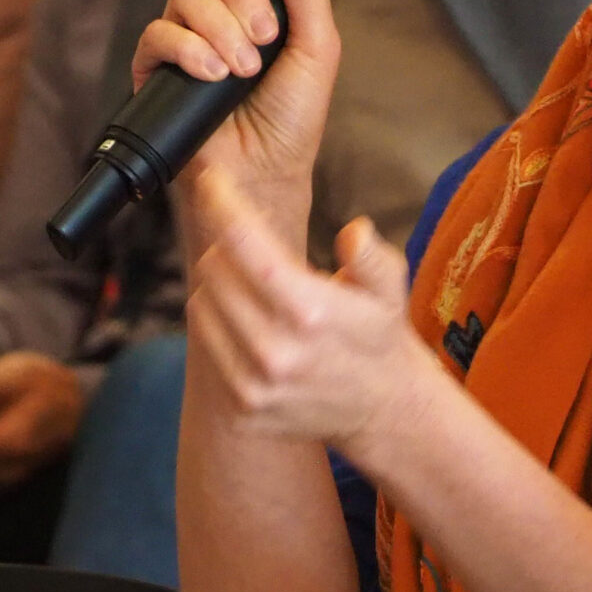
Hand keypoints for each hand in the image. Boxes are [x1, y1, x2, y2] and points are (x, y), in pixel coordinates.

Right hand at [137, 0, 343, 245]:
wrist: (264, 173)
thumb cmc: (291, 118)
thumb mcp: (320, 50)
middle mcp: (220, 6)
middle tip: (266, 37)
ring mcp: (186, 33)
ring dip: (221, 29)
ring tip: (243, 70)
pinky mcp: (156, 65)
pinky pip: (158, 32)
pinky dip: (189, 49)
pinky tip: (213, 75)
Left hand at [184, 163, 440, 459]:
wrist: (381, 409)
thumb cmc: (378, 336)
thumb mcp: (389, 289)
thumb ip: (370, 258)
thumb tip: (353, 232)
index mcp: (310, 312)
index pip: (243, 243)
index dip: (222, 203)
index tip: (212, 182)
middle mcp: (275, 350)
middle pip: (215, 268)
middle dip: (228, 246)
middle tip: (252, 246)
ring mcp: (253, 382)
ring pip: (201, 303)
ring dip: (219, 285)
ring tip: (252, 286)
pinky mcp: (240, 405)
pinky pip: (206, 344)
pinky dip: (218, 323)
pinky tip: (248, 323)